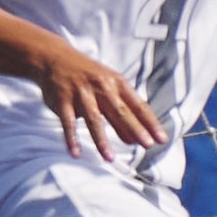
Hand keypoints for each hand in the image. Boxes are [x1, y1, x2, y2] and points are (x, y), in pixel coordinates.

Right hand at [31, 44, 166, 161]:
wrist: (54, 58)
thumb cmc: (88, 76)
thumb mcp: (108, 87)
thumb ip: (122, 112)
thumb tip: (134, 139)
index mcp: (117, 83)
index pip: (138, 105)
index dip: (150, 123)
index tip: (161, 138)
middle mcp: (101, 87)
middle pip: (120, 112)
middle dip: (135, 129)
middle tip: (147, 145)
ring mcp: (81, 94)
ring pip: (94, 119)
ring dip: (102, 140)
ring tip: (110, 158)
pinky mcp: (63, 101)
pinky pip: (68, 122)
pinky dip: (71, 138)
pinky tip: (76, 153)